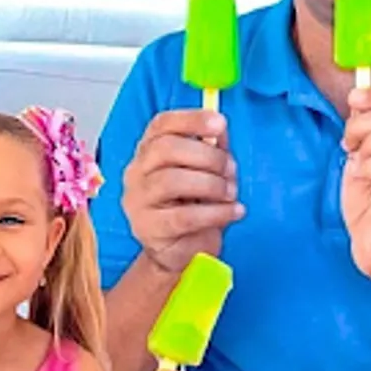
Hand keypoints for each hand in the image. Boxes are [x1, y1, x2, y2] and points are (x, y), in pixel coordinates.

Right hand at [122, 110, 243, 273]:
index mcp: (150, 151)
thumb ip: (211, 148)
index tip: (220, 123)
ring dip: (212, 185)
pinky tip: (234, 212)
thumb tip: (220, 128)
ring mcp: (138, 200)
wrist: (181, 250)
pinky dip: (216, 212)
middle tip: (231, 170)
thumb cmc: (193, 206)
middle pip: (166, 149)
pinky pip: (184, 216)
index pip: (161, 125)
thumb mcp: (206, 172)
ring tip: (231, 194)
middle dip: (209, 156)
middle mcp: (137, 172)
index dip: (191, 119)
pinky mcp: (149, 228)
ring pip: (172, 181)